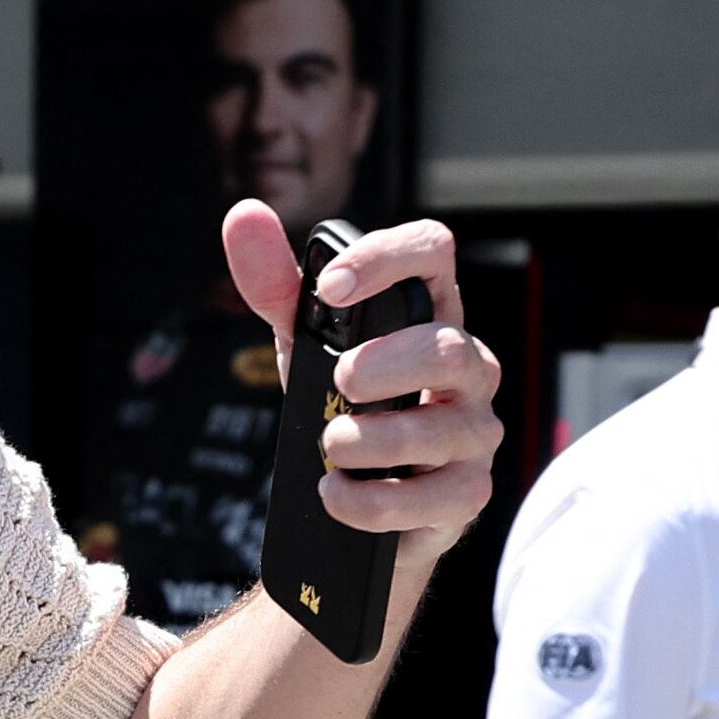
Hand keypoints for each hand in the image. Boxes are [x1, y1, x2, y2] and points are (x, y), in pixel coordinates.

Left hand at [219, 202, 503, 562]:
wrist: (359, 500)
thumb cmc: (345, 405)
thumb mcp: (304, 343)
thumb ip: (276, 285)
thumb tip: (244, 216)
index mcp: (429, 314)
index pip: (433, 253)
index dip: (387, 259)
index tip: (332, 287)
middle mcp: (465, 367)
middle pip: (448, 347)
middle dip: (387, 363)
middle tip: (340, 380)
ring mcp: (473, 430)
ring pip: (442, 428)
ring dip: (372, 439)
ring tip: (328, 445)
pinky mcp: (467, 492)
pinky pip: (435, 498)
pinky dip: (374, 502)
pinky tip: (337, 493)